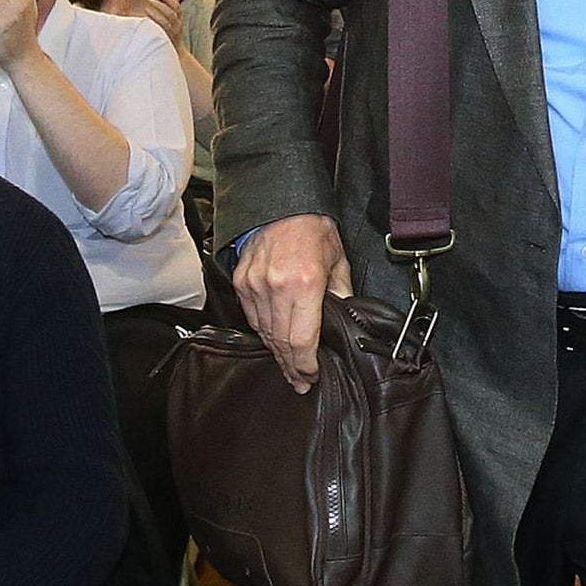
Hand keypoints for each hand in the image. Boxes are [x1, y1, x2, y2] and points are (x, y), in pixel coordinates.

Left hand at [142, 0, 184, 48]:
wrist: (176, 58)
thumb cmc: (170, 42)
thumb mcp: (172, 28)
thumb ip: (167, 18)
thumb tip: (160, 6)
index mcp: (178, 22)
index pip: (177, 7)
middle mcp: (177, 27)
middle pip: (172, 12)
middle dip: (160, 5)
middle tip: (149, 0)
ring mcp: (173, 34)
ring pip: (167, 21)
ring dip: (156, 13)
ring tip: (146, 9)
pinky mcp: (168, 40)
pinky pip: (163, 30)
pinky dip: (155, 23)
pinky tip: (146, 20)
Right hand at [233, 213, 354, 389]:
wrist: (280, 203)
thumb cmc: (313, 228)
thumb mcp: (338, 261)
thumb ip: (341, 294)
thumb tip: (343, 320)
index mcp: (304, 283)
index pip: (302, 339)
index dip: (306, 364)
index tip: (312, 376)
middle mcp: (276, 287)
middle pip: (281, 342)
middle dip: (292, 366)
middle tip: (301, 382)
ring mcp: (255, 286)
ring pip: (264, 334)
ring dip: (277, 353)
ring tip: (289, 367)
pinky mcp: (242, 283)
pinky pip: (252, 318)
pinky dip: (264, 332)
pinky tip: (275, 340)